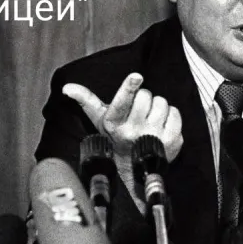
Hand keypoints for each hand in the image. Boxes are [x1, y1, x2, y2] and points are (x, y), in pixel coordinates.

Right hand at [63, 73, 182, 160]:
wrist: (133, 167)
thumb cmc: (115, 136)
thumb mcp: (99, 118)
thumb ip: (85, 99)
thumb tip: (66, 87)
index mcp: (114, 123)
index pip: (122, 101)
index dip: (129, 87)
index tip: (136, 76)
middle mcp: (133, 132)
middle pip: (145, 95)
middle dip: (143, 99)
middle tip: (137, 111)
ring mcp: (153, 137)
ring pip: (161, 102)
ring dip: (157, 107)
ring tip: (148, 119)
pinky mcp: (172, 141)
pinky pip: (175, 113)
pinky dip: (170, 115)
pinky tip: (160, 125)